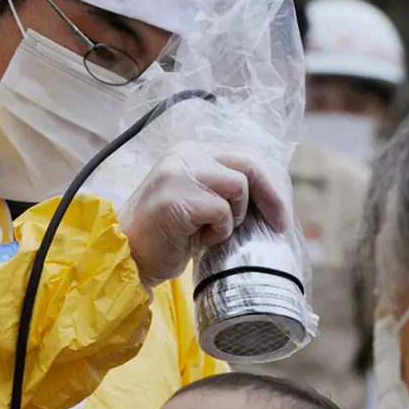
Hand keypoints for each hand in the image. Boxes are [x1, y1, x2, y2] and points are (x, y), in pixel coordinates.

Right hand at [120, 141, 286, 286]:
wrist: (128, 256)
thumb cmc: (166, 236)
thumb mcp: (200, 203)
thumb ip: (225, 189)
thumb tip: (272, 196)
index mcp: (193, 152)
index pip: (246, 156)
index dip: (270, 184)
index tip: (280, 213)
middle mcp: (187, 154)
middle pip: (250, 164)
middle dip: (272, 196)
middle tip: (280, 225)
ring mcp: (180, 173)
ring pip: (238, 187)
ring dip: (233, 218)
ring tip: (210, 233)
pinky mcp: (178, 197)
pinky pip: (222, 212)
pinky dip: (218, 232)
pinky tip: (198, 240)